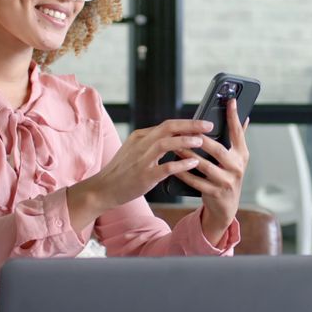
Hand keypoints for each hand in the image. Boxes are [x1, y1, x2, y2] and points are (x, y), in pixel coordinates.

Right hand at [70, 119, 214, 223]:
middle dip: (190, 125)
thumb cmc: (121, 171)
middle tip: (208, 126)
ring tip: (201, 141)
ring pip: (166, 143)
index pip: (167, 125)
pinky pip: (166, 167)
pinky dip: (181, 163)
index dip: (186, 123)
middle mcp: (141, 144)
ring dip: (185, 140)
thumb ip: (150, 143)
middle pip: (168, 128)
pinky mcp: (144, 176)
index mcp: (140, 137)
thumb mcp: (133, 150)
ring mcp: (142, 160)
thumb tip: (172, 137)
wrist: (102, 189)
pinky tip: (193, 162)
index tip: (202, 124)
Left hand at [172, 98, 248, 243]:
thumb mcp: (236, 158)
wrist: (226, 207)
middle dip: (201, 139)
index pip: (238, 132)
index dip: (234, 116)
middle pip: (218, 150)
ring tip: (176, 145)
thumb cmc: (227, 176)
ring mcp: (226, 181)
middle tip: (187, 129)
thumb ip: (238, 138)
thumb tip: (245, 116)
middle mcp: (237, 167)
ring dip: (188, 155)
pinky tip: (174, 165)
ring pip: (204, 166)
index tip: (229, 101)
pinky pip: (196, 181)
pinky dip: (184, 172)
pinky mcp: (214, 193)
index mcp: (242, 155)